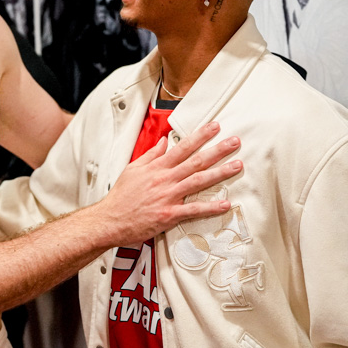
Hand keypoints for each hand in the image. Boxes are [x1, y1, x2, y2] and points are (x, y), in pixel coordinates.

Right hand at [97, 122, 240, 246]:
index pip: (183, 147)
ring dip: (220, 173)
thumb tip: (164, 142)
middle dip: (217, 150)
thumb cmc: (121, 197)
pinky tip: (225, 203)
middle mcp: (165, 179)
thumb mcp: (133, 169)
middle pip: (196, 161)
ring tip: (237, 165)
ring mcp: (168, 197)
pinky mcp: (169, 215)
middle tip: (234, 142)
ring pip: (199, 181)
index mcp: (157, 168)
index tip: (215, 127)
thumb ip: (151, 155)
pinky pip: (193, 209)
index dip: (200, 136)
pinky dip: (210, 207)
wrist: (110, 220)